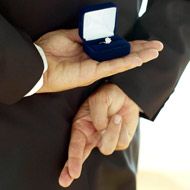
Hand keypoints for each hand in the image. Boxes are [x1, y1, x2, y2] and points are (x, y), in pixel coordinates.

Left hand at [35, 29, 162, 92]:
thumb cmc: (51, 51)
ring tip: (155, 52)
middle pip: (123, 55)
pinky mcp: (93, 73)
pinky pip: (113, 67)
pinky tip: (140, 59)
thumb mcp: (69, 36)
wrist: (40, 65)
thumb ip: (85, 34)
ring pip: (122, 61)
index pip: (115, 47)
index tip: (141, 41)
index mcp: (91, 52)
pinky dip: (127, 62)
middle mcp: (96, 61)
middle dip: (140, 50)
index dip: (129, 44)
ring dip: (139, 56)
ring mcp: (96, 68)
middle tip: (156, 46)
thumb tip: (96, 30)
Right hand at [58, 84, 141, 186]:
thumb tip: (100, 129)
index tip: (71, 173)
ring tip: (116, 117)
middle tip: (69, 178)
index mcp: (82, 126)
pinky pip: (121, 142)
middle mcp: (91, 136)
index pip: (75, 144)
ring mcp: (105, 139)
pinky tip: (120, 120)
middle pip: (82, 155)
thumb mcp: (99, 98)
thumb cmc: (108, 96)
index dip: (72, 159)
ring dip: (112, 131)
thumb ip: (97, 114)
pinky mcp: (119, 141)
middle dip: (74, 167)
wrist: (125, 95)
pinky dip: (122, 130)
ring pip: (107, 148)